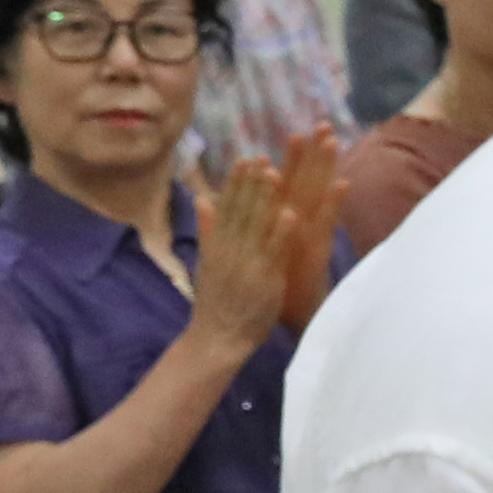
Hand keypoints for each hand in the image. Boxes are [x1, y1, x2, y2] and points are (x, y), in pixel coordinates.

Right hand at [186, 142, 331, 350]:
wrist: (216, 338)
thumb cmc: (216, 302)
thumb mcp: (206, 262)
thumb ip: (207, 229)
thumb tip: (202, 198)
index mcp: (216, 245)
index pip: (227, 206)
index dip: (237, 182)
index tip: (245, 158)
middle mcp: (229, 250)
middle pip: (241, 210)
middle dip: (250, 182)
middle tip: (260, 155)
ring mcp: (245, 263)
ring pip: (256, 225)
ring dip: (265, 198)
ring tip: (274, 172)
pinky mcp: (262, 279)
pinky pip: (273, 252)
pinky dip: (280, 232)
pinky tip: (289, 212)